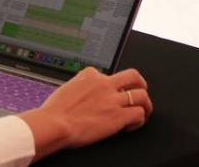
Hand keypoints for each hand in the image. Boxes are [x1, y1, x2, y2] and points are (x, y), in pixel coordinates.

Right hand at [19, 68, 151, 159]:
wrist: (54, 124)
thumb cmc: (53, 112)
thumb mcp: (65, 89)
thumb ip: (78, 88)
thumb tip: (80, 94)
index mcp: (90, 75)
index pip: (108, 74)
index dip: (110, 85)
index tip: (110, 93)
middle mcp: (104, 84)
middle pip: (133, 76)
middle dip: (140, 84)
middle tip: (139, 92)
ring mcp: (113, 99)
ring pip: (141, 95)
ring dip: (145, 104)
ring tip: (143, 111)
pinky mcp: (118, 116)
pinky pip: (138, 113)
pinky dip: (139, 119)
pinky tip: (132, 125)